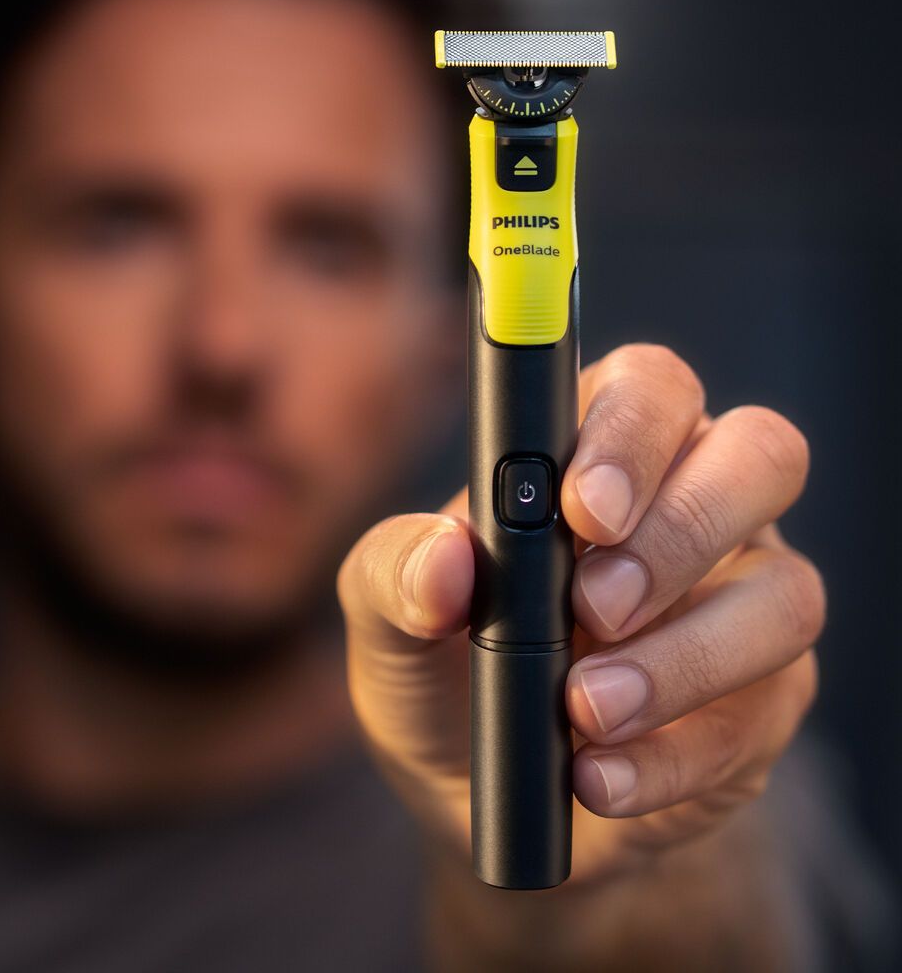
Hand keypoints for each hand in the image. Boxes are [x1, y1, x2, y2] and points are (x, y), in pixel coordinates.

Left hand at [337, 344, 822, 895]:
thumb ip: (397, 573)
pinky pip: (762, 716)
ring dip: (683, 658)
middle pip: (762, 456)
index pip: (651, 388)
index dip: (631, 434)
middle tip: (593, 606)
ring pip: (786, 592)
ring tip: (584, 709)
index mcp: (596, 451)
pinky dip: (674, 755)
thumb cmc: (437, 664)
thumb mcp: (386, 617)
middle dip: (681, 532)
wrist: (472, 784)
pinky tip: (599, 777)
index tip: (576, 509)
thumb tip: (445, 561)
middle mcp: (689, 505)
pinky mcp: (761, 703)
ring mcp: (739, 601)